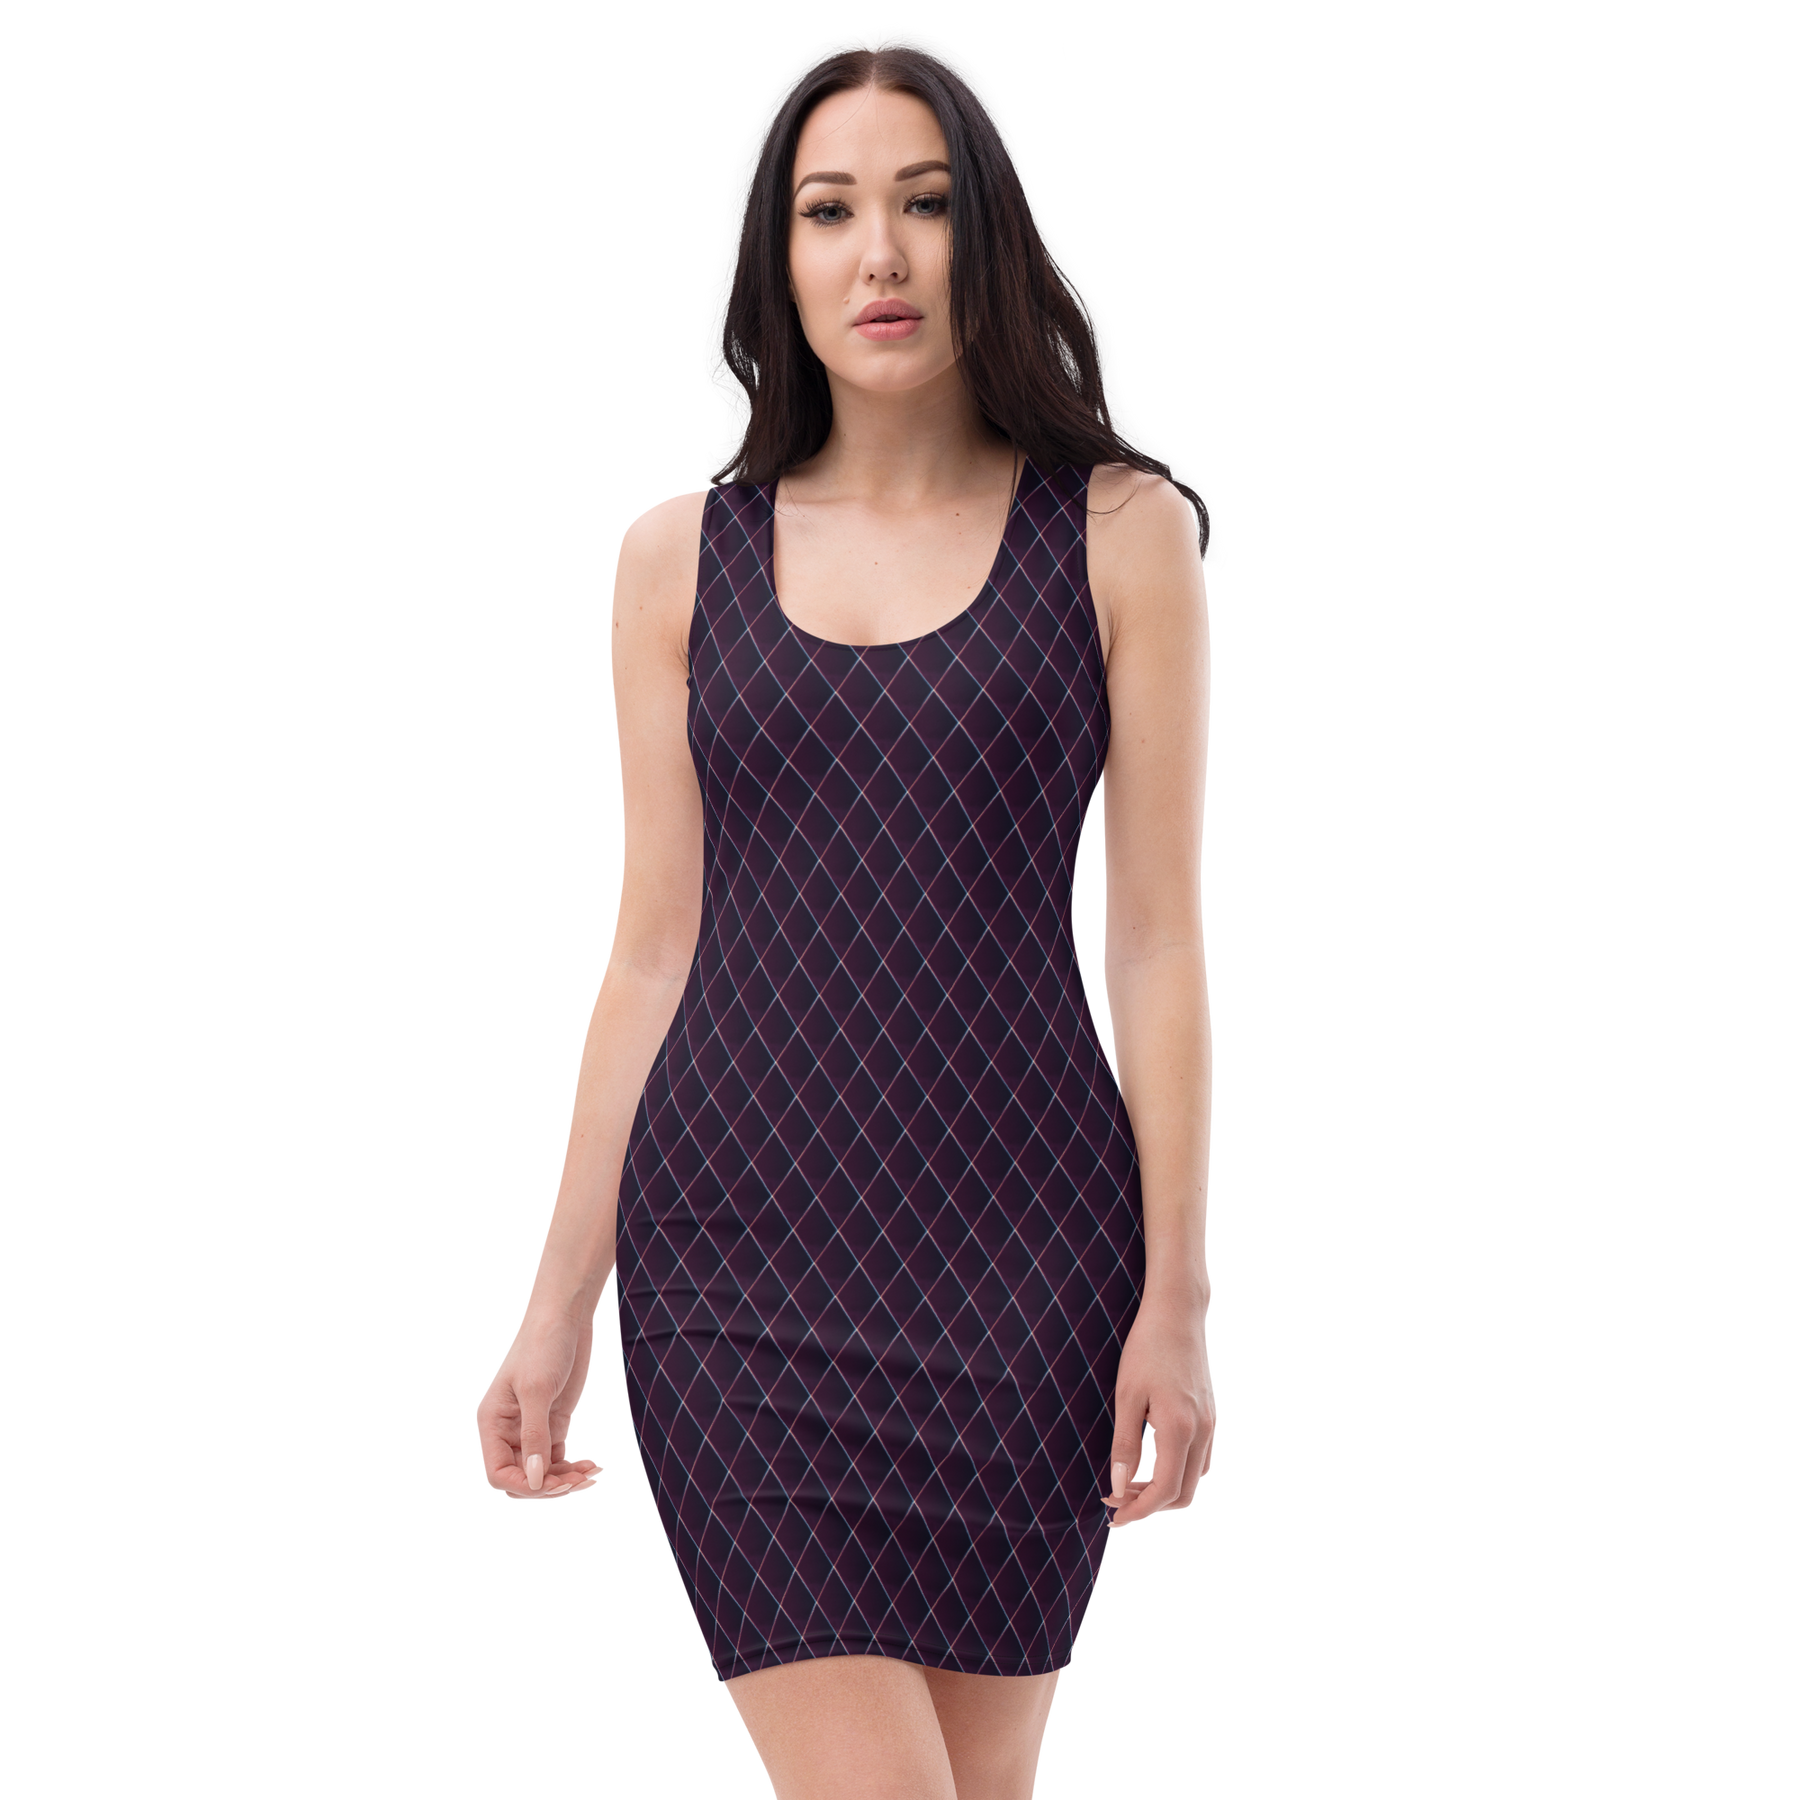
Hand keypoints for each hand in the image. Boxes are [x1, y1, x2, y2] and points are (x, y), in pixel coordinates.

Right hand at [475, 1309, 607, 1503]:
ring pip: (543, 1474)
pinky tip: (596, 1466)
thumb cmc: (543, 1345)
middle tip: (579, 1482)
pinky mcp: (555, 1424)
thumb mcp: (536, 1389)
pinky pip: (560, 1459)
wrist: (566, 1317)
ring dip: (567, 1481)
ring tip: (593, 1476)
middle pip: (521, 1479)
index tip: (553, 1484)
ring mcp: (532, 1429)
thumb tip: (534, 1481)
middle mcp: (508, 1431)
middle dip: (548, 1487)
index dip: (522, 1486)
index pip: (496, 1473)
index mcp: (491, 1423)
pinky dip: (576, 1467)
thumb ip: (535, 1435)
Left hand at [1101, 1289, 1216, 1528]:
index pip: (1165, 1492)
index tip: (1114, 1517)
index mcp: (1180, 1430)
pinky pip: (1201, 1461)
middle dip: (1151, 1506)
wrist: (1178, 1314)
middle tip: (1117, 1499)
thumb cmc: (1147, 1349)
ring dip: (1164, 1491)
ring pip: (1195, 1480)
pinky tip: (1153, 1462)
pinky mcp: (1213, 1417)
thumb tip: (1118, 1487)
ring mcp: (1212, 1426)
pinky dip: (1179, 1473)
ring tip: (1130, 1481)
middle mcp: (1203, 1433)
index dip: (1139, 1511)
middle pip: (1185, 1495)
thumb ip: (1124, 1445)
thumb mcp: (1127, 1396)